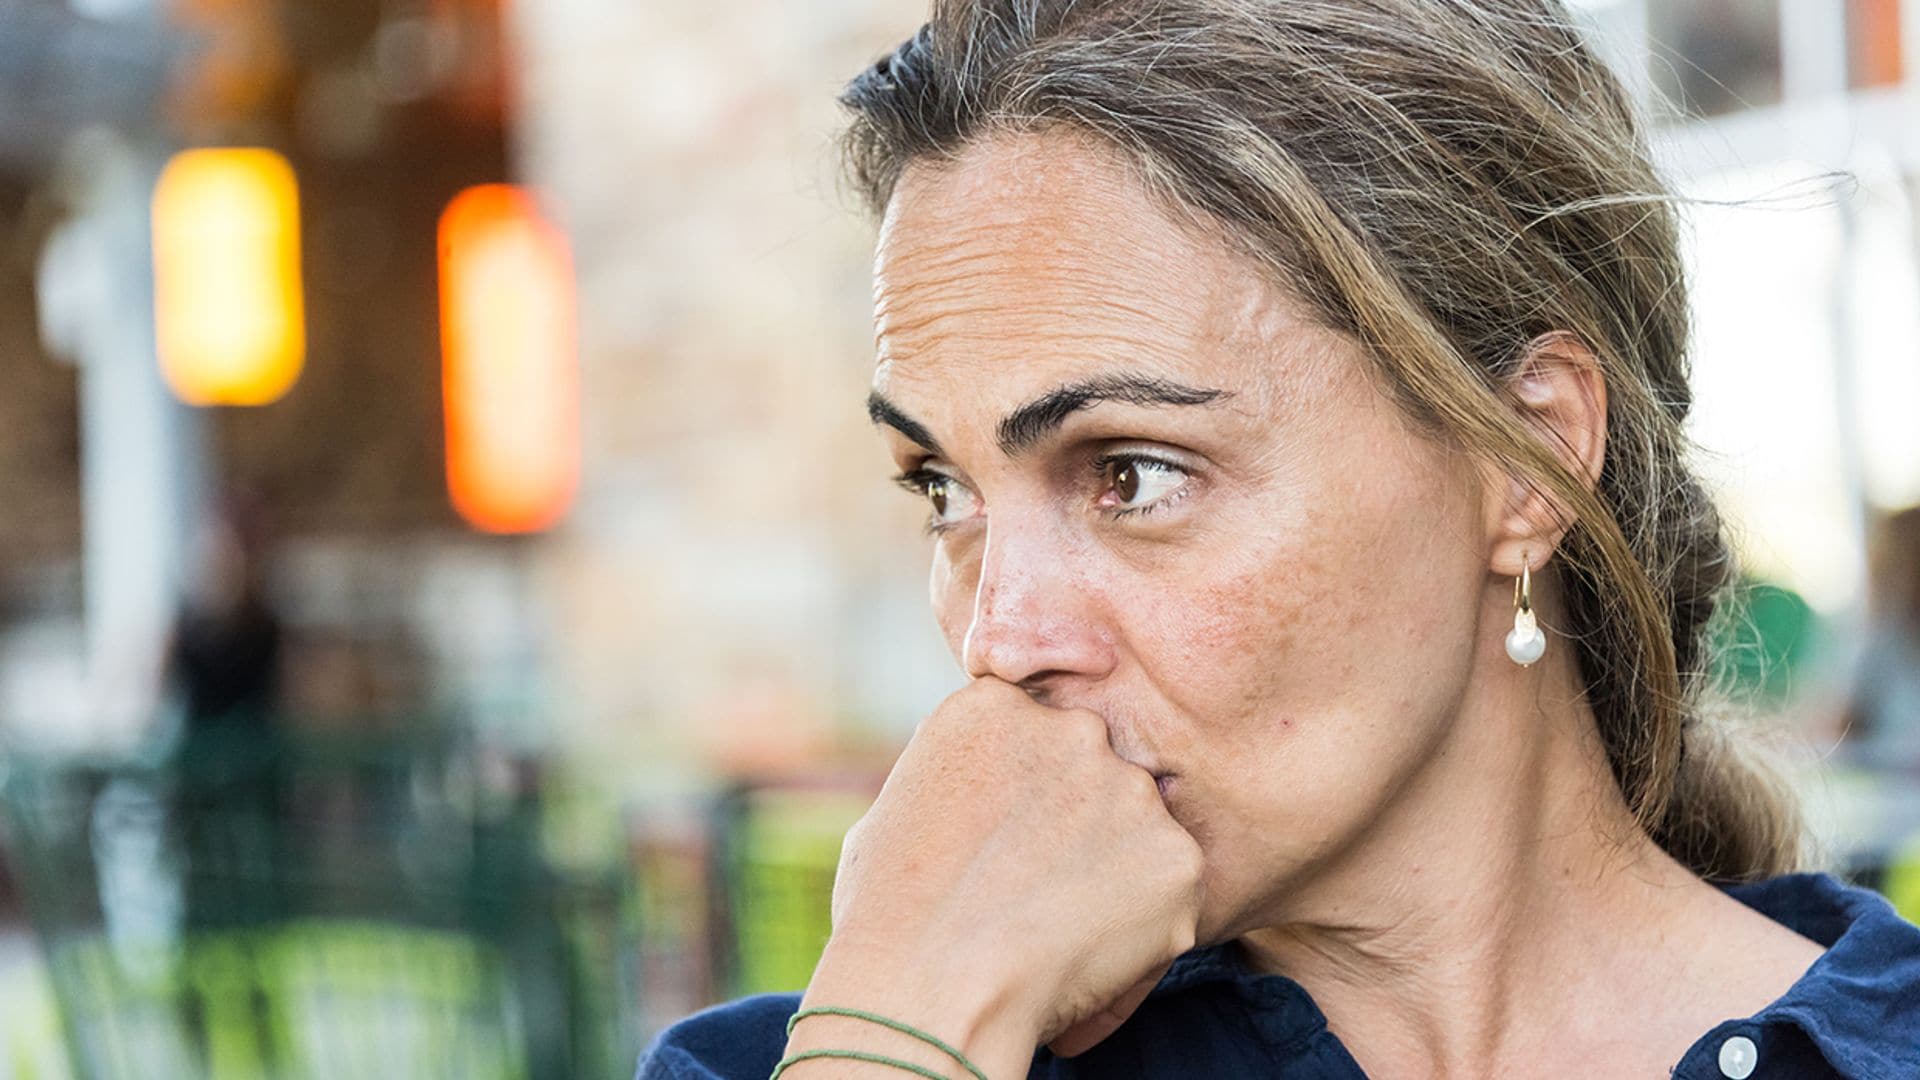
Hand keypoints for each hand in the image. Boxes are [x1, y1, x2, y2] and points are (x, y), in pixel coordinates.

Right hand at [792, 676, 1204, 1075]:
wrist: (930, 989)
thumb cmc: (888, 916)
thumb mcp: (894, 811)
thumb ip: (956, 780)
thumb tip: (982, 793)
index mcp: (993, 708)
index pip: (1031, 734)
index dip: (1021, 794)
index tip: (1001, 842)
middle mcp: (1071, 728)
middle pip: (1089, 772)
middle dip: (1073, 825)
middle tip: (1030, 894)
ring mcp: (1130, 789)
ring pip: (1133, 830)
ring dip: (1110, 873)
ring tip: (1051, 935)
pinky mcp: (1176, 855)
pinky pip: (1168, 892)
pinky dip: (1142, 930)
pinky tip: (1085, 962)